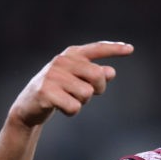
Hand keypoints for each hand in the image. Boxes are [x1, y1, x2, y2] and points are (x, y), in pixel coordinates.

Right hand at [9, 41, 134, 127]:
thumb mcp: (77, 80)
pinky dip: (71, 111)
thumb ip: (95, 74)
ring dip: (82, 102)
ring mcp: (52, 75)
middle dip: (98, 89)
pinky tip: (60, 107)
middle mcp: (62, 61)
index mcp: (71, 54)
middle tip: (86, 94)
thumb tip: (110, 72)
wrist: (29, 105)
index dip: (114, 49)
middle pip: (97, 75)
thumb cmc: (58, 90)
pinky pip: (74, 107)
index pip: (96, 48)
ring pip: (86, 94)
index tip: (131, 49)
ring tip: (68, 99)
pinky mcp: (46, 92)